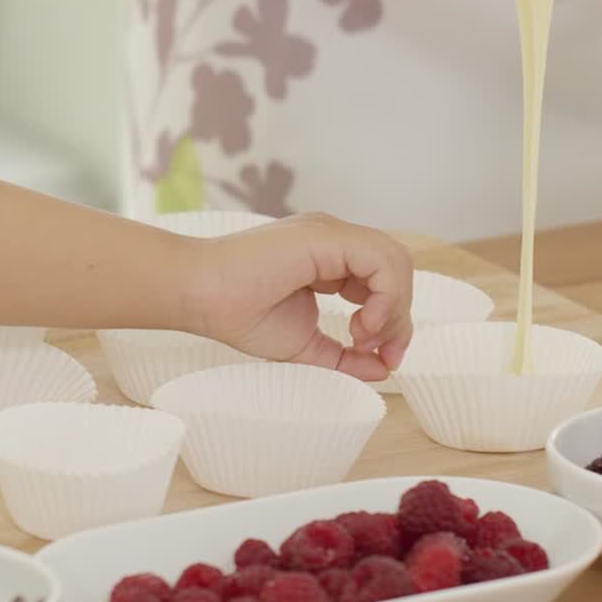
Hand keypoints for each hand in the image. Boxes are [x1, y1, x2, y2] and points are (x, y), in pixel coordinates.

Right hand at [187, 212, 413, 382]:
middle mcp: (334, 240)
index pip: (384, 281)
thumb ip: (344, 356)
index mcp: (329, 258)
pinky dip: (385, 296)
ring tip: (364, 337)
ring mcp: (330, 233)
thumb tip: (385, 368)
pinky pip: (380, 259)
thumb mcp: (305, 345)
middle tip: (382, 352)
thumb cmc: (239, 314)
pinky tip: (362, 324)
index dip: (394, 321)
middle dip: (400, 316)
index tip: (383, 359)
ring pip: (394, 260)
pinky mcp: (326, 236)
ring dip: (394, 307)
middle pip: (396, 269)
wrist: (200, 295)